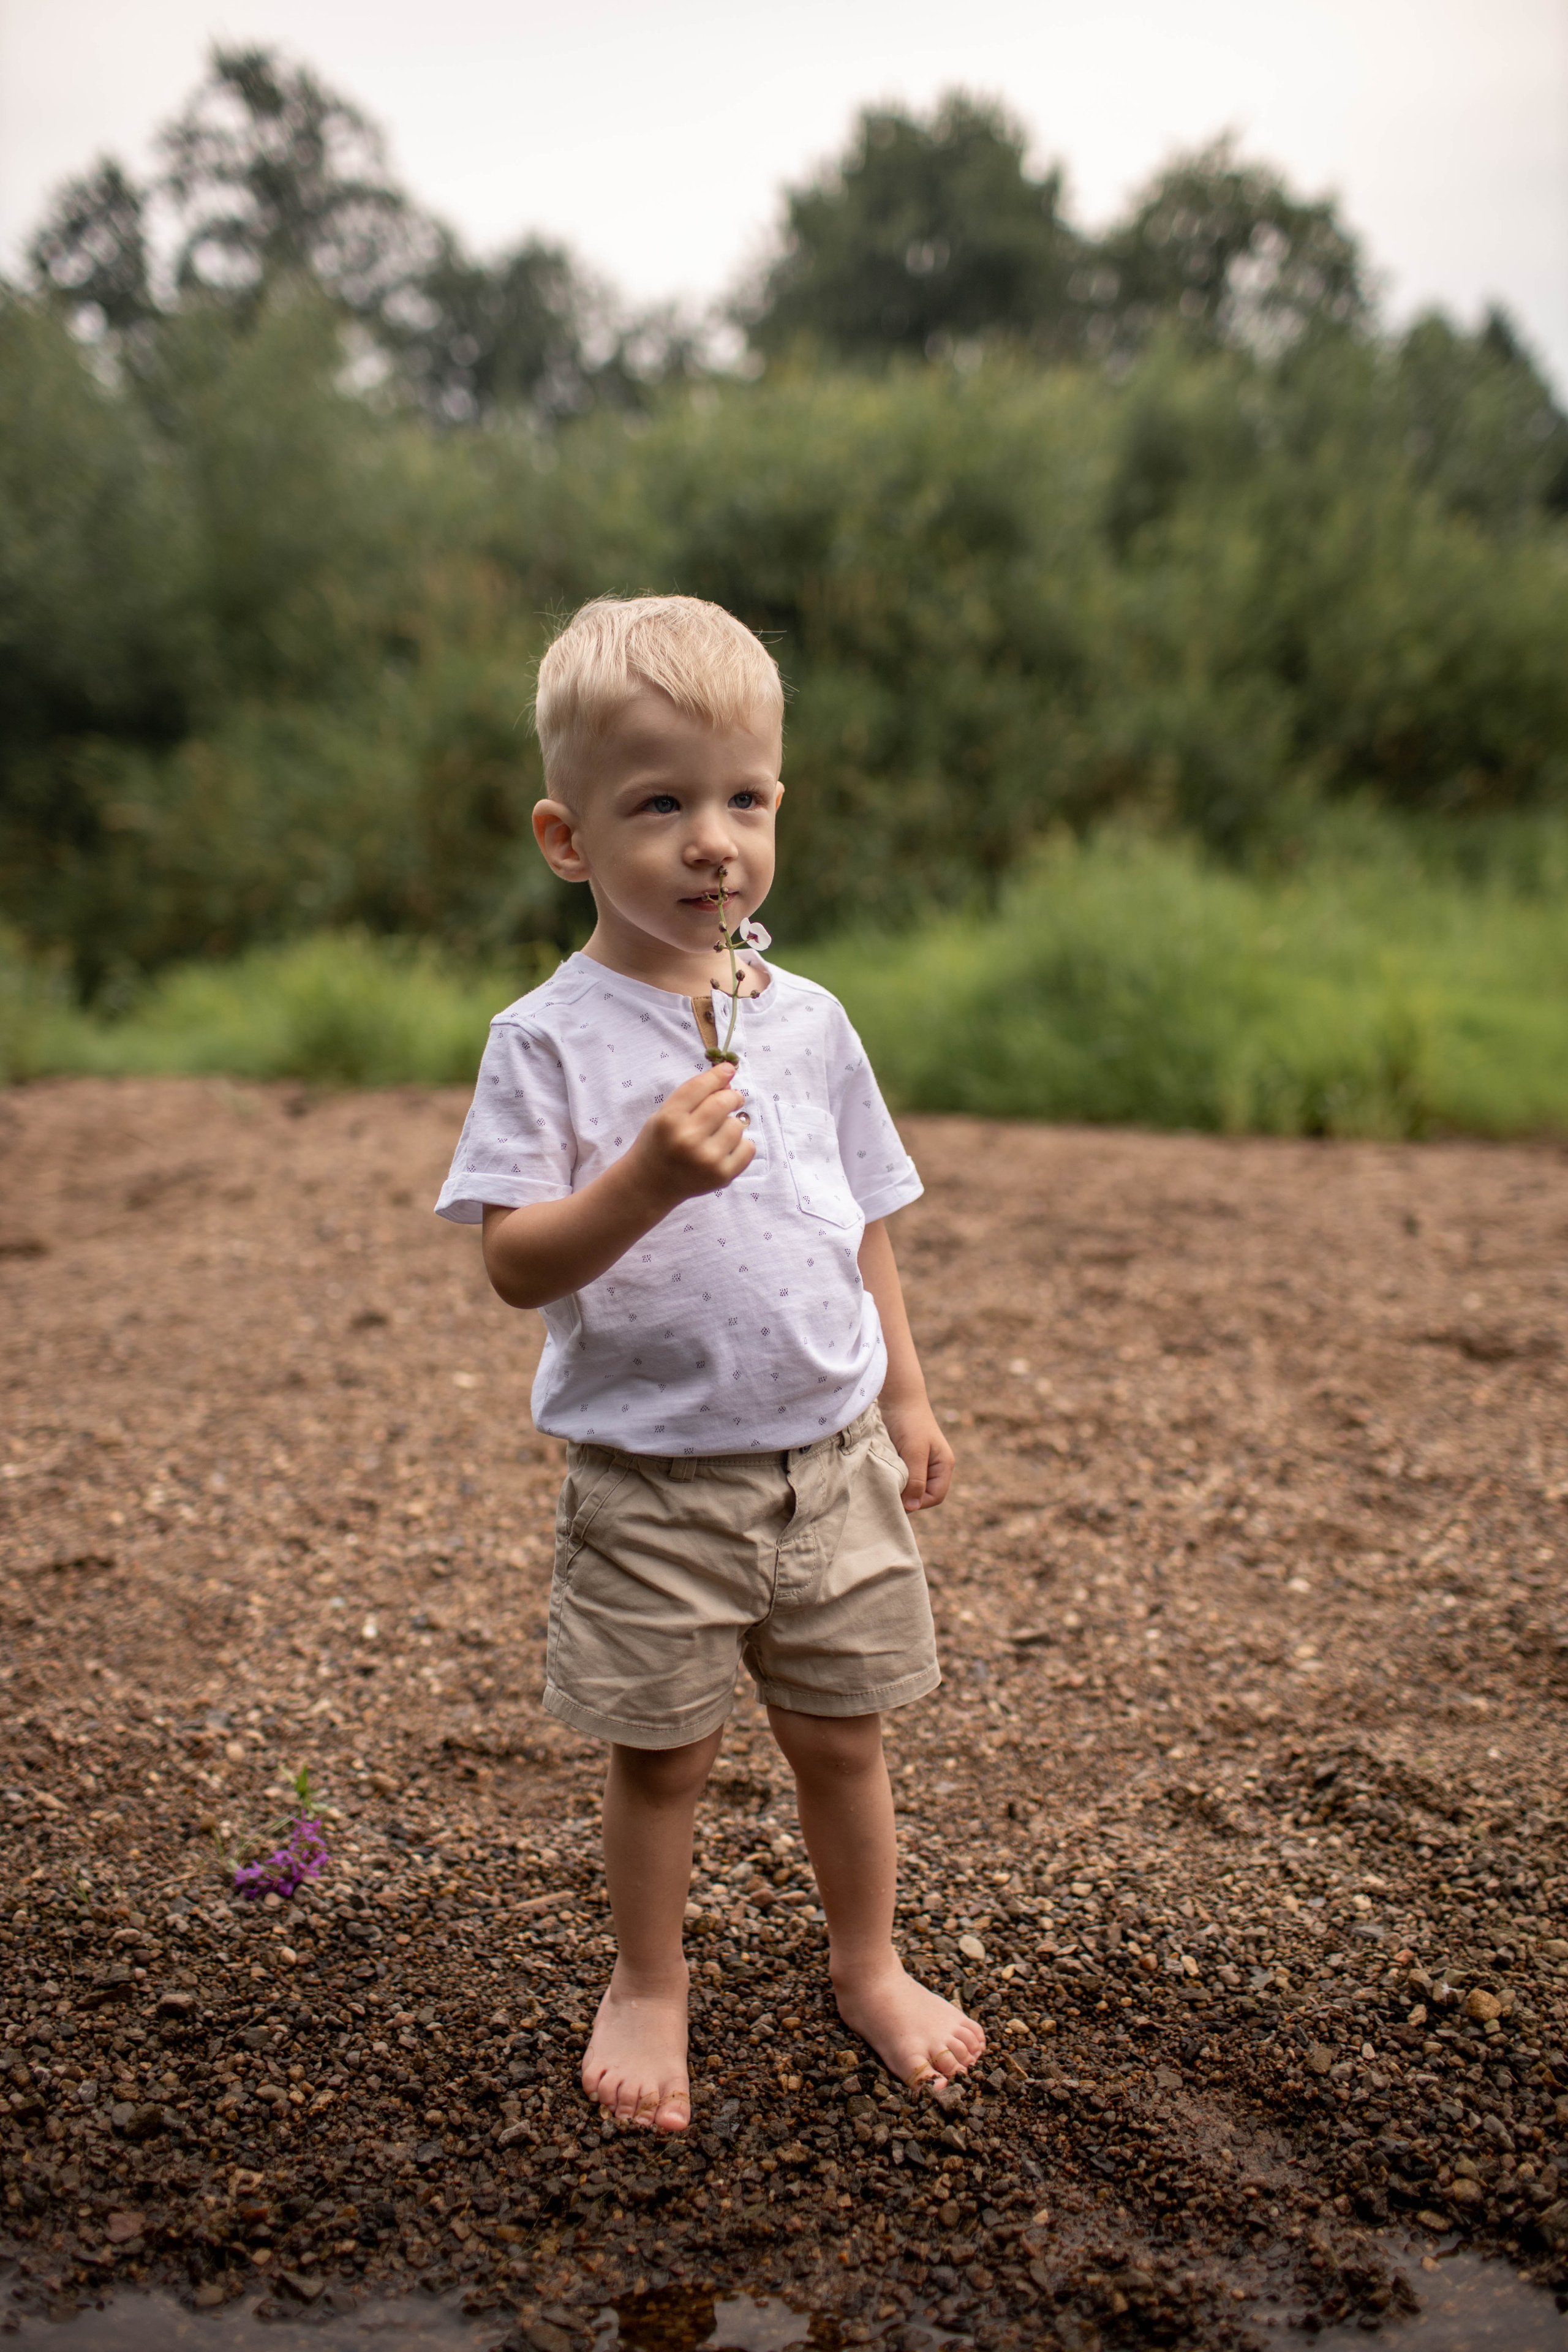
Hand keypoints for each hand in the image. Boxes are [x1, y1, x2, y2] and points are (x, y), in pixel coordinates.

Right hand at [632, 1062, 753, 1207]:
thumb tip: (728, 1078)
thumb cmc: (659, 1144)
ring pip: (737, 1125)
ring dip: (731, 1124)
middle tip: (731, 1099)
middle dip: (731, 1096)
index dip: (718, 1074)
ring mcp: (707, 1159)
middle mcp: (687, 1139)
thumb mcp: (664, 1114)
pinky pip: (748, 1148)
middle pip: (723, 1102)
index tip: (728, 1070)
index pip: (700, 1086)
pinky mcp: (722, 1175)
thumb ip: (693, 1096)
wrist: (649, 1184)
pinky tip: (724, 1149)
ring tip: (717, 1134)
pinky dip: (740, 1145)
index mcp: (669, 1119)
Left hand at [879, 1397, 954, 1512]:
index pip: (935, 1496)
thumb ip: (916, 1479)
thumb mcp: (914, 1451)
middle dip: (906, 1496)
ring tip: (884, 1481)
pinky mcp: (904, 1458)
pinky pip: (900, 1476)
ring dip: (897, 1486)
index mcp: (943, 1465)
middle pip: (922, 1494)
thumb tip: (912, 1506)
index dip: (918, 1502)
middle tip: (887, 1492)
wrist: (896, 1397)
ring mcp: (918, 1463)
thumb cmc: (910, 1421)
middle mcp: (933, 1466)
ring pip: (909, 1486)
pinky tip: (881, 1473)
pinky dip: (891, 1477)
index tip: (898, 1498)